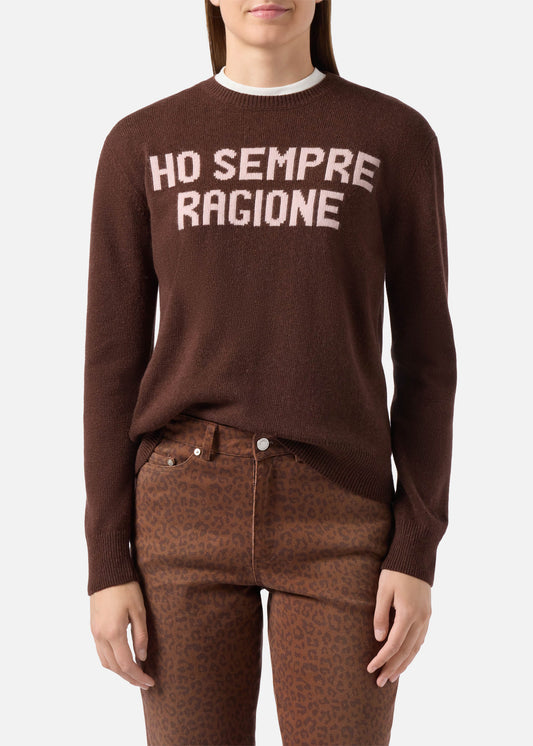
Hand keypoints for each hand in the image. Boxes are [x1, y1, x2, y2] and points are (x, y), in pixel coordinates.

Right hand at [89, 581, 154, 690]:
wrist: (107, 572)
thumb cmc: (126, 588)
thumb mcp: (139, 611)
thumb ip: (141, 636)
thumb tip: (142, 658)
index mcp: (113, 633)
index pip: (126, 664)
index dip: (138, 676)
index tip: (150, 682)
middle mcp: (101, 636)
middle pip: (115, 668)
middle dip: (130, 678)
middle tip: (144, 683)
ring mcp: (95, 633)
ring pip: (106, 662)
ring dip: (120, 672)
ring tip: (134, 675)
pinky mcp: (93, 628)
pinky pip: (101, 653)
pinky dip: (112, 662)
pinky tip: (122, 661)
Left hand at [367, 569, 430, 686]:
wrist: (416, 556)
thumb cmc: (395, 571)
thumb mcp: (383, 590)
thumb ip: (380, 615)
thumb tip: (379, 639)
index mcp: (408, 614)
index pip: (393, 644)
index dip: (381, 659)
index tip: (370, 669)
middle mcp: (420, 619)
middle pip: (406, 651)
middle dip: (392, 668)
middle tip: (380, 682)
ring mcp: (426, 618)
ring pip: (416, 648)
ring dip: (404, 664)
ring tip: (392, 676)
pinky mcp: (428, 614)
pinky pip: (421, 640)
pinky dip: (412, 653)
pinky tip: (405, 659)